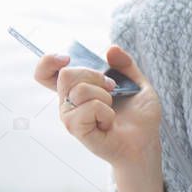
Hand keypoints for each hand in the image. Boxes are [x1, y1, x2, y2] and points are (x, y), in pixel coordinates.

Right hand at [35, 44, 162, 169]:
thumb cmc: (139, 117)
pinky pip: (89, 108)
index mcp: (76, 90)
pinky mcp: (76, 130)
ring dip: (105, 96)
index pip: (45, 74)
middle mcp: (68, 103)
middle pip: (66, 74)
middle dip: (95, 76)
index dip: (49, 62)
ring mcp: (70, 117)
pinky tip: (109, 123)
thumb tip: (111, 49)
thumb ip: (125, 64)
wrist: (146, 142)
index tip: (67, 58)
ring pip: (79, 90)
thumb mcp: (137, 83)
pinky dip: (106, 112)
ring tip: (111, 109)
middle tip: (112, 89)